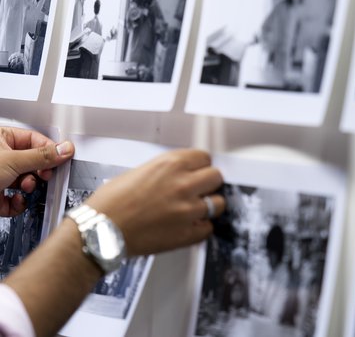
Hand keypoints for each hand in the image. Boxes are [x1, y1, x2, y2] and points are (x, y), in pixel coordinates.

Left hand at [0, 127, 73, 216]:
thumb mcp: (13, 161)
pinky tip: (16, 201)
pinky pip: (16, 200)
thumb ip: (42, 156)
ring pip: (26, 181)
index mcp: (3, 138)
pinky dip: (19, 204)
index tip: (63, 159)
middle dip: (39, 172)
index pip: (36, 140)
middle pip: (34, 162)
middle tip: (45, 175)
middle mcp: (2, 156)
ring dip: (29, 187)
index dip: (50, 150)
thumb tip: (66, 149)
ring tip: (26, 187)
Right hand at [85, 149, 224, 255]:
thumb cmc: (111, 201)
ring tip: (195, 209)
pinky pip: (208, 228)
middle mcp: (184, 184)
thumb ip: (165, 170)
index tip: (197, 171)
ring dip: (208, 205)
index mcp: (171, 164)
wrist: (100, 231)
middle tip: (199, 189)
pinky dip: (200, 227)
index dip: (200, 165)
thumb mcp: (139, 171)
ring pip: (218, 203)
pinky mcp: (186, 234)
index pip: (205, 157)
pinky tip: (187, 226)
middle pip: (216, 177)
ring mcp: (188, 210)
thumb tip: (180, 173)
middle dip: (209, 182)